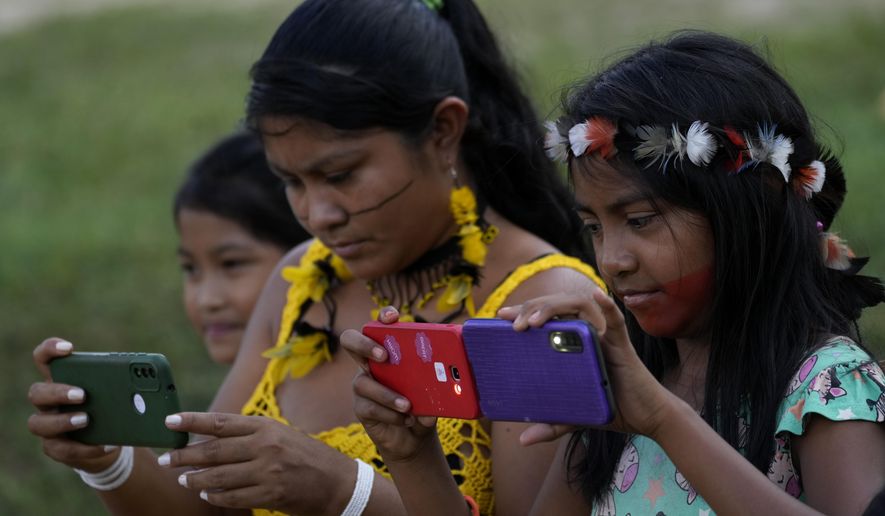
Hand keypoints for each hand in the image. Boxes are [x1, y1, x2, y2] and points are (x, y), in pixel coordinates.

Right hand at [27, 338, 118, 471]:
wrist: (111, 441)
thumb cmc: (113, 408)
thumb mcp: (120, 393)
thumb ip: (125, 383)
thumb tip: (148, 381)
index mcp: (62, 379)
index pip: (44, 358)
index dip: (50, 350)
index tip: (69, 348)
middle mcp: (48, 401)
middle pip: (37, 392)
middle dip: (58, 392)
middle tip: (83, 394)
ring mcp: (48, 425)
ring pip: (38, 423)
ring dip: (62, 421)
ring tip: (87, 419)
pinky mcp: (55, 448)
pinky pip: (62, 449)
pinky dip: (85, 448)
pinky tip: (105, 446)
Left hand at [160, 412, 353, 512]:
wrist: (338, 482)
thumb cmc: (305, 456)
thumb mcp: (280, 435)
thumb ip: (249, 436)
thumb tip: (209, 439)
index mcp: (265, 426)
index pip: (220, 422)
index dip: (191, 421)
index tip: (168, 421)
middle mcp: (265, 446)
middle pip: (213, 451)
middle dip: (184, 456)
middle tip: (165, 460)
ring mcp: (268, 471)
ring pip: (219, 476)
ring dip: (196, 479)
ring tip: (183, 479)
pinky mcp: (270, 494)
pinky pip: (233, 497)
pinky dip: (216, 496)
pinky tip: (207, 494)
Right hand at [340, 306, 438, 463]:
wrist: (414, 437)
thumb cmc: (423, 404)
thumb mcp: (435, 392)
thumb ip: (437, 388)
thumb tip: (443, 389)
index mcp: (389, 350)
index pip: (379, 325)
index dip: (382, 316)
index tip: (392, 318)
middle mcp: (370, 363)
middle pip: (350, 341)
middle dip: (364, 344)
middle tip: (384, 355)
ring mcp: (363, 384)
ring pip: (362, 382)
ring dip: (386, 394)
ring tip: (407, 405)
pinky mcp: (361, 407)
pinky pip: (369, 407)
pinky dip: (390, 414)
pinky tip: (406, 419)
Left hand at [498, 290, 674, 440]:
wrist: (647, 419)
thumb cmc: (612, 409)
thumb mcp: (575, 415)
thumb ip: (552, 424)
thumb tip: (524, 439)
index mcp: (572, 344)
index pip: (545, 317)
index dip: (524, 310)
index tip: (501, 316)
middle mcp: (587, 334)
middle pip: (557, 306)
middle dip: (533, 307)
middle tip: (513, 322)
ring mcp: (604, 336)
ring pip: (579, 306)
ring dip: (555, 307)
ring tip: (535, 321)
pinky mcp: (622, 345)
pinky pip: (616, 320)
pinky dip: (608, 305)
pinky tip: (596, 294)